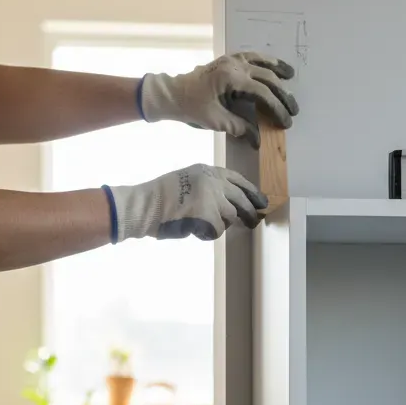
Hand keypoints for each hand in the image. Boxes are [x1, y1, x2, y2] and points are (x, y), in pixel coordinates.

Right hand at [103, 164, 267, 243]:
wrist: (146, 205)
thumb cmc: (162, 197)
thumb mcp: (188, 180)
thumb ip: (208, 186)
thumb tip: (230, 203)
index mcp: (208, 170)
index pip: (237, 179)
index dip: (250, 191)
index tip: (260, 200)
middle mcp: (213, 181)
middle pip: (241, 199)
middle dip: (249, 212)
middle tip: (254, 221)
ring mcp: (213, 198)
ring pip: (230, 216)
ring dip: (221, 224)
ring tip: (205, 225)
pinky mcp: (210, 215)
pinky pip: (217, 230)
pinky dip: (207, 234)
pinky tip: (193, 229)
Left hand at [138, 52, 298, 146]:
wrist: (171, 94)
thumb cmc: (191, 108)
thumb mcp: (216, 121)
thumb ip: (239, 128)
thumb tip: (258, 139)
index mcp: (231, 78)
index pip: (262, 92)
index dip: (277, 108)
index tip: (286, 122)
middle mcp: (233, 65)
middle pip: (266, 78)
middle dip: (282, 94)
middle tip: (293, 109)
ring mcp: (230, 60)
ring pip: (260, 62)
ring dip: (277, 69)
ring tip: (291, 74)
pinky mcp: (226, 61)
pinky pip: (250, 57)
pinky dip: (263, 61)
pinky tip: (271, 65)